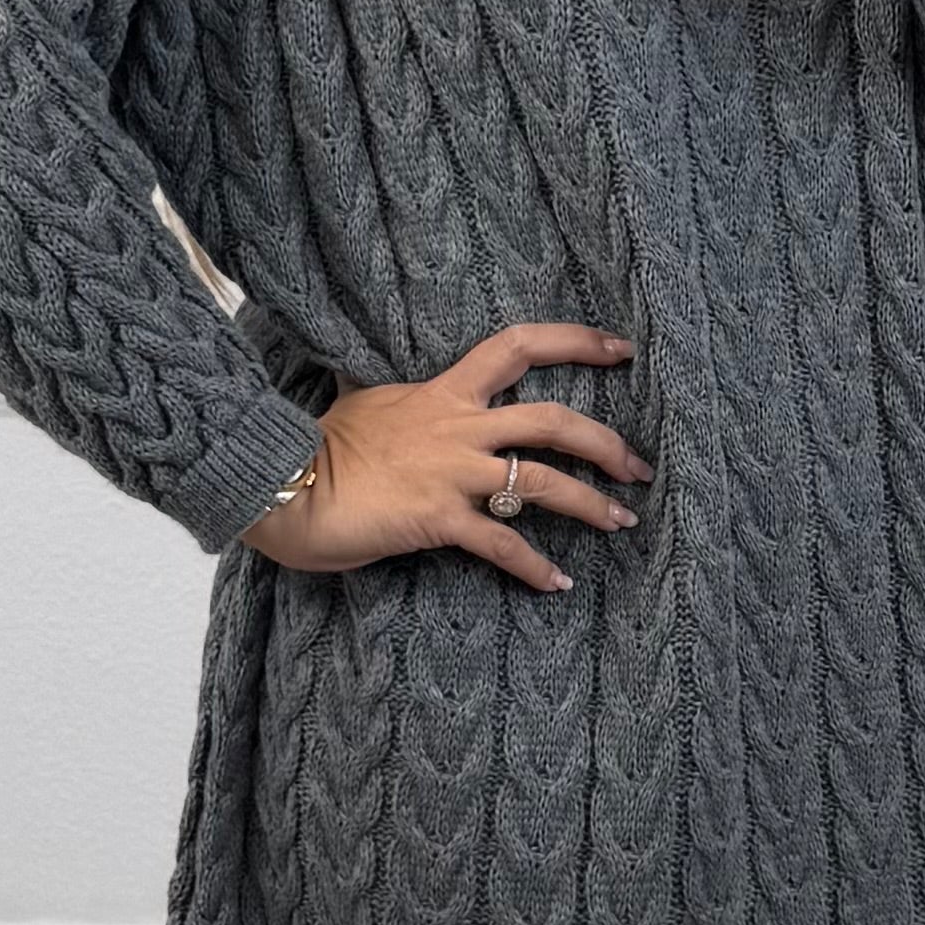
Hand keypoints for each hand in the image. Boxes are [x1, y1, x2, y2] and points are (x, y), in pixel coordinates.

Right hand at [238, 320, 652, 592]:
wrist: (284, 483)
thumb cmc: (318, 448)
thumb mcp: (365, 404)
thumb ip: (398, 400)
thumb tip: (391, 393)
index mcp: (443, 392)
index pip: (518, 347)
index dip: (576, 342)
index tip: (622, 349)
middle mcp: (458, 428)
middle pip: (552, 420)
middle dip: (606, 442)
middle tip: (640, 466)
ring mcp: (451, 474)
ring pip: (541, 482)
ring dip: (591, 503)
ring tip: (623, 522)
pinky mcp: (439, 520)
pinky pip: (501, 545)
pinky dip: (534, 566)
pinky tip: (558, 582)